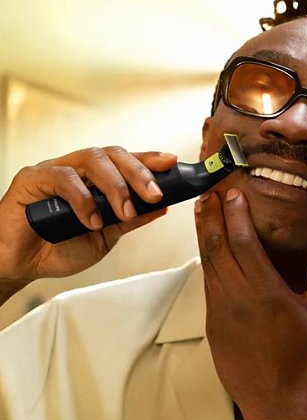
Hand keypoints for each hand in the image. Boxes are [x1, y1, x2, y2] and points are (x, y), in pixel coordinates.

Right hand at [0, 146, 176, 294]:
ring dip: (115, 185)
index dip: (149, 159)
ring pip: (92, 159)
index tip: (172, 162)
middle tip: (154, 194)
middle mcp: (78, 169)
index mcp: (96, 179)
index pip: (126, 160)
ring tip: (125, 211)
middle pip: (113, 154)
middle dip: (138, 172)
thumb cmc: (58, 247)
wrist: (21, 265)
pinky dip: (82, 199)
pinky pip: (63, 178)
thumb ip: (130, 219)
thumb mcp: (105, 235)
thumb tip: (161, 207)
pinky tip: (91, 220)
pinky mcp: (32, 179)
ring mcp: (55, 170)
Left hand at [195, 187, 306, 419]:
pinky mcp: (212, 326)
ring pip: (207, 265)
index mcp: (266, 292)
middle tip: (207, 193)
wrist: (277, 401)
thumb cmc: (304, 357)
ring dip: (204, 236)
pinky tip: (208, 251)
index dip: (236, 215)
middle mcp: (237, 298)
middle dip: (212, 217)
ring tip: (202, 212)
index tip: (232, 193)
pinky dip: (206, 262)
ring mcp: (220, 313)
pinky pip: (207, 286)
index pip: (243, 242)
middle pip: (218, 248)